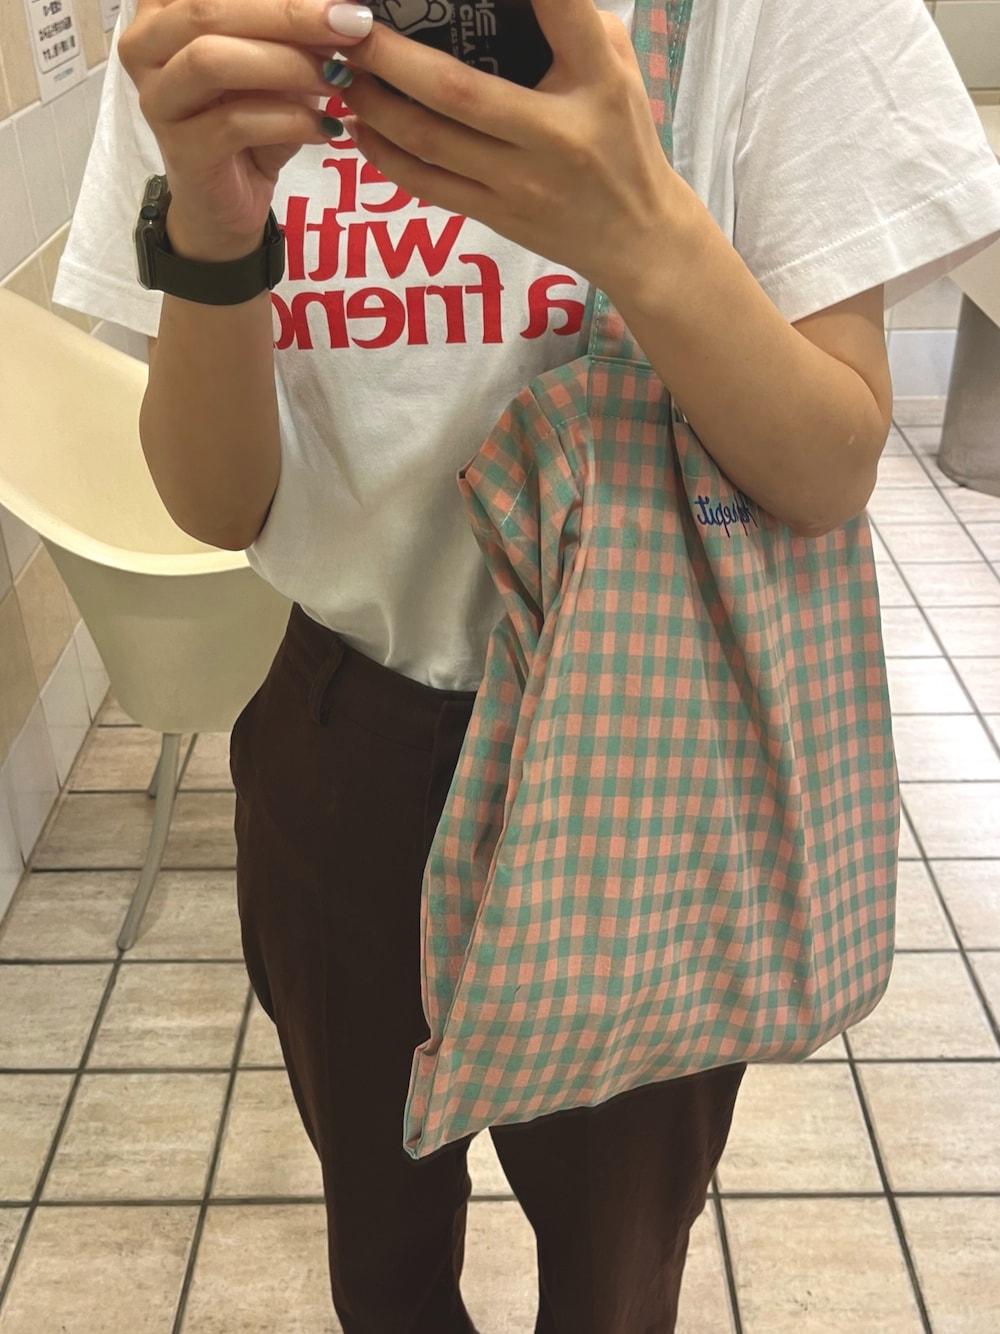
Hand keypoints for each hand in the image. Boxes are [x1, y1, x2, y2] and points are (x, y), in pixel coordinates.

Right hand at [118, 0, 371, 258]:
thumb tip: (341, 8)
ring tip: (335, 79)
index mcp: (163, 9)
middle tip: (351, 25)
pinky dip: (289, 120)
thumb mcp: (275, 64)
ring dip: (286, 65)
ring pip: (211, 60)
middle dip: (289, 14)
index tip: (339, 0)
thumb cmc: (249, 121)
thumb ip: (293, 34)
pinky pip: (234, 123)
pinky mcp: (179, 149)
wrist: (226, 203)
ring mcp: (156, 99)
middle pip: (208, 9)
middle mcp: (144, 44)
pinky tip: (324, 127)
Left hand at [336, 0, 688, 292]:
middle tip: (351, 27)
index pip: (563, 15)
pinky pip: (427, 184)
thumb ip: (571, 22)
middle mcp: (554, 135)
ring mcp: (520, 182)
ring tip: (346, 73)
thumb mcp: (615, 70)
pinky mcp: (497, 215)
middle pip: (456, 89)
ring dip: (376, 104)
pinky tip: (361, 128)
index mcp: (595, 83)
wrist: (636, 237)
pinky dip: (385, 155)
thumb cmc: (623, 140)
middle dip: (391, 55)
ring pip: (429, 141)